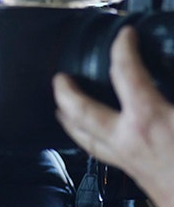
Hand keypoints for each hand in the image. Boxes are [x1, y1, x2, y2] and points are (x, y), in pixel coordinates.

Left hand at [54, 26, 173, 206]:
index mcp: (148, 119)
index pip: (125, 72)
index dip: (123, 48)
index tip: (124, 34)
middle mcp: (127, 138)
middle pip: (82, 111)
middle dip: (67, 92)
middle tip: (59, 78)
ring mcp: (125, 157)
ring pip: (83, 137)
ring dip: (68, 119)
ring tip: (60, 108)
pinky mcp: (130, 171)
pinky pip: (97, 152)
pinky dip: (86, 140)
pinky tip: (88, 138)